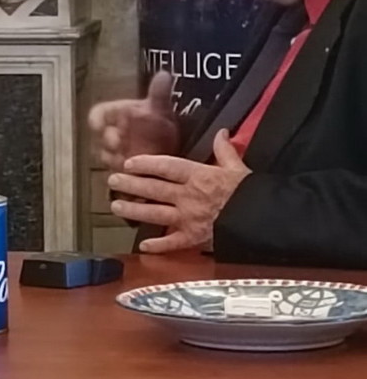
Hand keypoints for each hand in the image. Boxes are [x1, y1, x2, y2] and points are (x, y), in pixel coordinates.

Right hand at [88, 71, 179, 171]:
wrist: (170, 148)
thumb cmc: (159, 124)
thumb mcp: (160, 108)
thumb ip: (159, 93)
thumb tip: (164, 75)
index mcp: (116, 115)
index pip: (98, 114)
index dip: (96, 119)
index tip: (99, 125)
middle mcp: (112, 134)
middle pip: (102, 138)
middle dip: (109, 141)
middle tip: (119, 143)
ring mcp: (116, 153)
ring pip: (108, 156)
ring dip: (116, 158)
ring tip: (128, 159)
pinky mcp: (123, 169)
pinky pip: (118, 172)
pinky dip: (126, 172)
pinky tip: (135, 171)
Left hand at [108, 130, 251, 253]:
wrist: (266, 220)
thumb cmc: (251, 193)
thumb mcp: (238, 167)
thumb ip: (225, 150)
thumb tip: (221, 132)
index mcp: (199, 176)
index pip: (166, 166)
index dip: (145, 163)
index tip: (128, 162)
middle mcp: (188, 196)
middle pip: (154, 188)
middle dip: (131, 184)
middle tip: (112, 181)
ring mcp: (190, 219)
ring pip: (156, 213)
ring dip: (134, 210)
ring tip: (115, 206)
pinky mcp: (196, 239)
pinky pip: (173, 243)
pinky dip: (158, 246)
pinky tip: (143, 246)